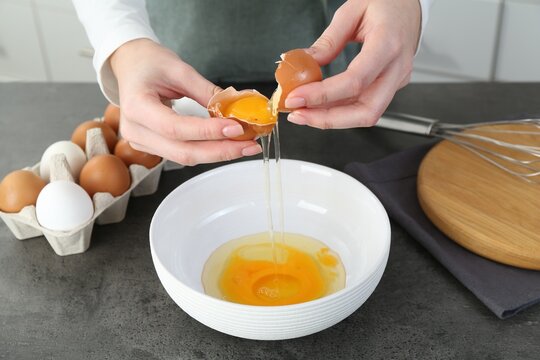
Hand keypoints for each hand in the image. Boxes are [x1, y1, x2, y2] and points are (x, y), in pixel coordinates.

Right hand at [110, 39, 261, 165]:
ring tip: (245, 146)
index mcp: (136, 106)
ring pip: (184, 157)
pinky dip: (207, 150)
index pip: (175, 127)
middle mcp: (135, 130)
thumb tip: (234, 109)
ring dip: (218, 153)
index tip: (236, 128)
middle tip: (250, 146)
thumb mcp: (178, 68)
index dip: (207, 132)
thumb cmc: (148, 62)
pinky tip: (227, 144)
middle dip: (220, 151)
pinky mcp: (151, 146)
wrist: (130, 65)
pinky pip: (182, 153)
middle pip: (182, 151)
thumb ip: (205, 91)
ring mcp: (141, 141)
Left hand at [285, 0, 421, 128]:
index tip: (297, 97)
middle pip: (366, 111)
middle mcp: (397, 68)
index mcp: (388, 43)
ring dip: (331, 119)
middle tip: (298, 114)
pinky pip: (365, 106)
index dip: (323, 95)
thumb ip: (329, 40)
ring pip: (366, 115)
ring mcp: (396, 80)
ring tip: (303, 113)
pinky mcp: (391, 87)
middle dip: (328, 119)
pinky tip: (319, 107)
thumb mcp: (352, 11)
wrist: (411, 6)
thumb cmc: (387, 3)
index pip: (355, 81)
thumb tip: (304, 63)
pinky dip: (340, 111)